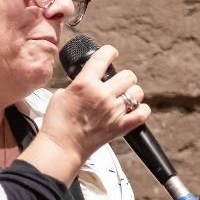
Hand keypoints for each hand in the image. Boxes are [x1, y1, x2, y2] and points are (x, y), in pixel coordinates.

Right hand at [28, 45, 147, 181]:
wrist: (61, 148)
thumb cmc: (57, 124)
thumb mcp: (60, 95)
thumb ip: (77, 85)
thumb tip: (86, 82)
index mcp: (85, 83)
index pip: (104, 56)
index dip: (110, 52)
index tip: (111, 54)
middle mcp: (102, 95)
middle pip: (127, 75)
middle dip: (123, 77)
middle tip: (117, 83)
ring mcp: (114, 111)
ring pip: (137, 92)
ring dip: (132, 93)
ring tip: (124, 98)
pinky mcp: (121, 127)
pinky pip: (143, 113)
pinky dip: (141, 110)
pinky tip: (134, 110)